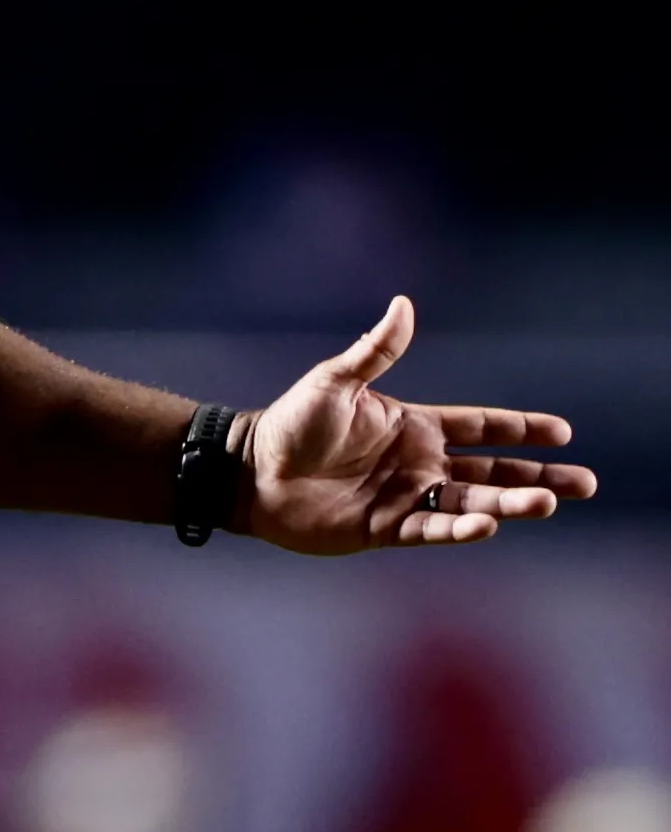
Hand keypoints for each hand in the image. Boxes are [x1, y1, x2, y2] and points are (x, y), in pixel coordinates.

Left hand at [244, 297, 597, 554]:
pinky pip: (433, 528)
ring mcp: (405, 497)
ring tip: (549, 504)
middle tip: (584, 485)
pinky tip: (489, 525)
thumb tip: (404, 303)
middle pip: (492, 471)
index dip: (520, 429)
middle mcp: (418, 464)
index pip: (481, 427)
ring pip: (473, 502)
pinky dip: (461, 528)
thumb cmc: (289, 423)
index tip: (562, 432)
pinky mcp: (386, 528)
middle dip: (538, 477)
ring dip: (511, 503)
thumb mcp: (335, 381)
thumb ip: (376, 350)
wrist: (249, 472)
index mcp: (413, 426)